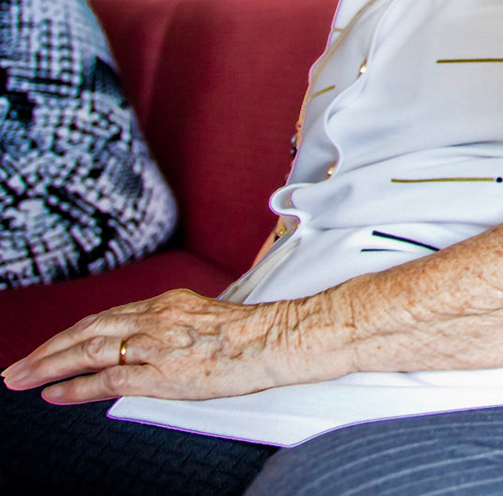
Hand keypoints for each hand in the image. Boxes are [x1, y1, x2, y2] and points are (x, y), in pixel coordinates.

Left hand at [2, 290, 313, 403]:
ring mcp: (158, 344)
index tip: (51, 346)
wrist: (282, 337)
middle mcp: (157, 318)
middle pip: (88, 330)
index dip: (72, 333)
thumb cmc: (257, 333)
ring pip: (89, 349)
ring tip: (20, 378)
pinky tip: (54, 393)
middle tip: (16, 367)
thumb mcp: (209, 318)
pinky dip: (76, 386)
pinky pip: (108, 379)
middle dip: (47, 349)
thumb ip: (178, 328)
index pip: (108, 317)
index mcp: (169, 303)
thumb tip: (159, 346)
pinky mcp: (163, 372)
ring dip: (48, 364)